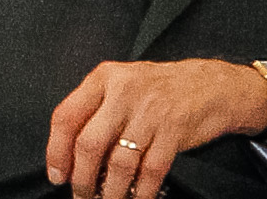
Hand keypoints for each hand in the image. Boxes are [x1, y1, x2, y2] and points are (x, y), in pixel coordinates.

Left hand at [44, 58, 266, 198]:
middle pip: (89, 143)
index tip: (56, 174)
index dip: (56, 150)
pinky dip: (141, 190)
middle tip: (80, 194)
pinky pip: (150, 169)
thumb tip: (70, 152)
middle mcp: (123, 92)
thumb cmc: (159, 88)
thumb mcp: (121, 84)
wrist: (210, 86)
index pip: (66, 116)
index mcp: (103, 78)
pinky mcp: (174, 130)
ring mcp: (150, 111)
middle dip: (81, 177)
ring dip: (110, 190)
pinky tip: (136, 197)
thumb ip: (95, 109)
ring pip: (120, 162)